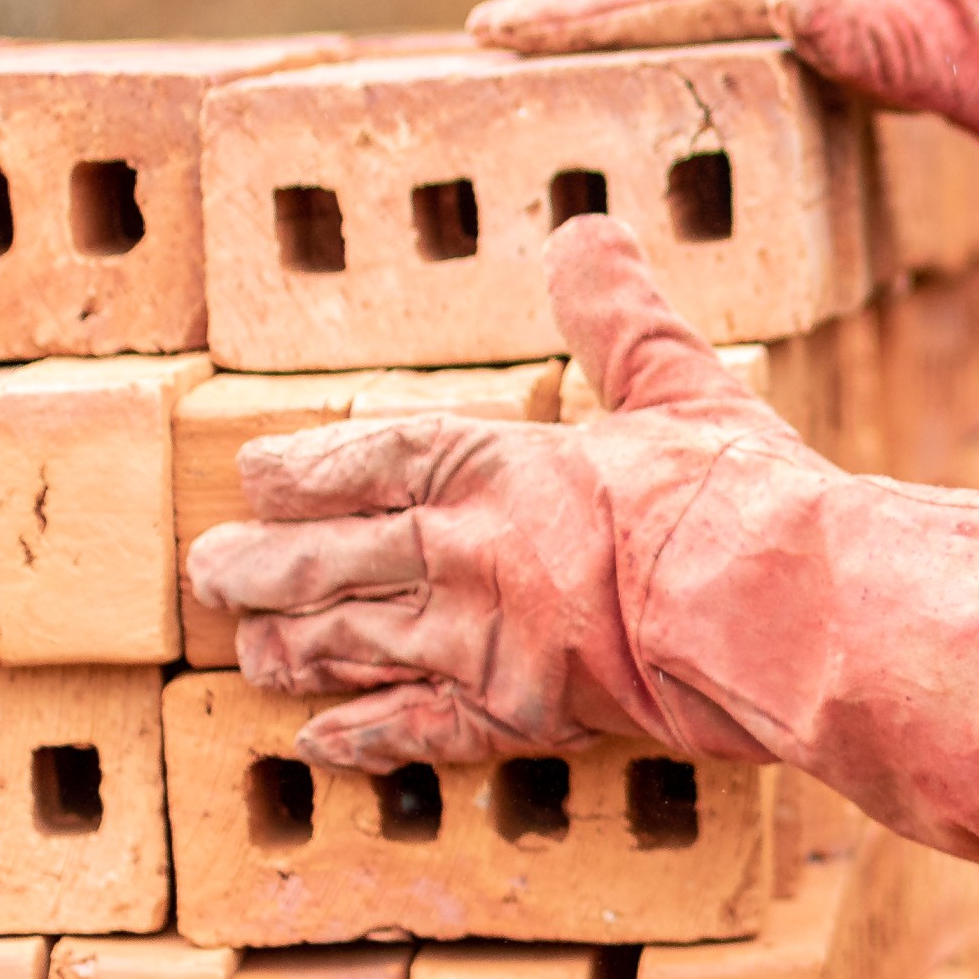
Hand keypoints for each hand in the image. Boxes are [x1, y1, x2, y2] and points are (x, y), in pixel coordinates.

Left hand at [188, 214, 797, 772]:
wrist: (773, 611)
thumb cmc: (735, 497)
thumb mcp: (678, 382)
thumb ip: (620, 315)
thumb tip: (586, 232)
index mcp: (502, 468)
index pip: (377, 460)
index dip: (308, 469)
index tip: (253, 474)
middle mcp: (469, 555)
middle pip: (337, 562)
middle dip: (264, 568)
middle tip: (205, 573)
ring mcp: (484, 642)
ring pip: (358, 646)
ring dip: (295, 650)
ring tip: (245, 654)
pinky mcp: (520, 716)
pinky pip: (420, 732)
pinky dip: (364, 738)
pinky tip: (318, 746)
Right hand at [465, 0, 955, 57]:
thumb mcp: (965, 59)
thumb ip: (878, 32)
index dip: (589, 15)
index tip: (502, 28)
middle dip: (587, 10)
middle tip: (491, 34)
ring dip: (633, 21)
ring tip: (551, 43)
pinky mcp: (868, 8)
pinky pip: (757, 21)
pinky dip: (696, 37)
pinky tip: (674, 63)